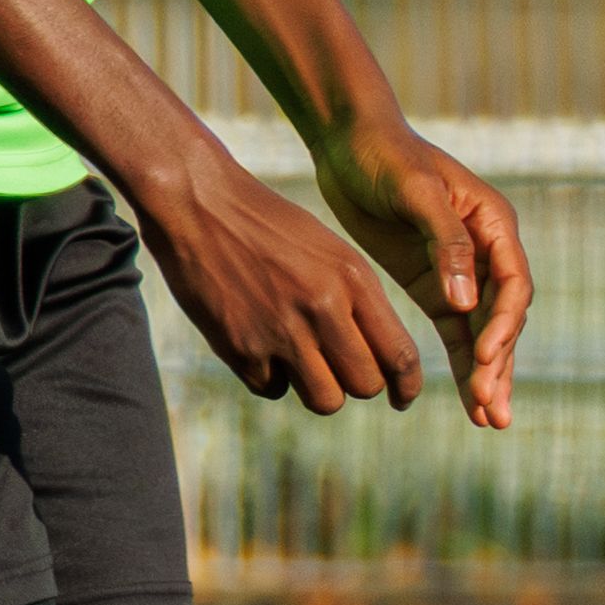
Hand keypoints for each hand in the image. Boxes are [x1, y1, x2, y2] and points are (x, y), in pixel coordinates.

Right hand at [127, 145, 434, 415]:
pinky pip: (273, 390)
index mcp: (353, 279)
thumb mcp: (330, 252)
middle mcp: (323, 308)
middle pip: (365, 385)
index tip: (402, 399)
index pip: (399, 354)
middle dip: (357, 385)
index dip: (407, 386)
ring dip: (318, 388)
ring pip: (325, 400)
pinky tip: (259, 343)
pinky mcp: (241, 349)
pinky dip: (270, 377)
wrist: (198, 205)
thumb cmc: (269, 225)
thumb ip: (357, 301)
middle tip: (339, 367)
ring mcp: (281, 331)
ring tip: (302, 358)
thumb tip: (380, 357)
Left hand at [314, 122, 535, 429]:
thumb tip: (467, 301)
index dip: (502, 325)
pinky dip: (462, 366)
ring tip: (490, 422)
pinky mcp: (433, 285)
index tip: (482, 357)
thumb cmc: (386, 157)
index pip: (513, 285)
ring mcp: (462, 272)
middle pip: (504, 318)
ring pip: (483, 333)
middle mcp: (486, 251)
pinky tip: (468, 403)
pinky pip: (455, 333)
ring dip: (488, 376)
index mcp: (493, 224)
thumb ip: (446, 243)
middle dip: (499, 365)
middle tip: (491, 409)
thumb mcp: (416, 193)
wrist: (349, 143)